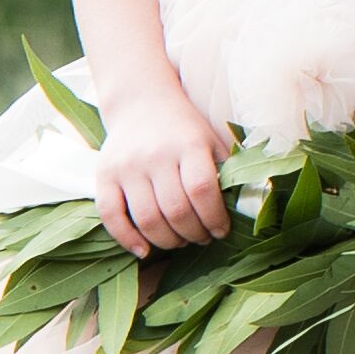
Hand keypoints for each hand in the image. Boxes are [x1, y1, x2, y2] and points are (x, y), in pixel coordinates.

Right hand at [92, 85, 232, 256]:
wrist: (141, 103)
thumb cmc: (185, 130)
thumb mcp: (212, 141)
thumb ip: (229, 171)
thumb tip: (250, 209)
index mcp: (188, 144)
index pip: (202, 190)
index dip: (214, 218)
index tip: (221, 231)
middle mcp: (154, 155)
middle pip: (176, 210)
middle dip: (194, 234)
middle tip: (202, 238)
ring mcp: (126, 166)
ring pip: (147, 219)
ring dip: (168, 241)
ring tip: (181, 241)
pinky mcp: (104, 175)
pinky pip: (111, 215)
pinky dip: (127, 238)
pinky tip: (144, 250)